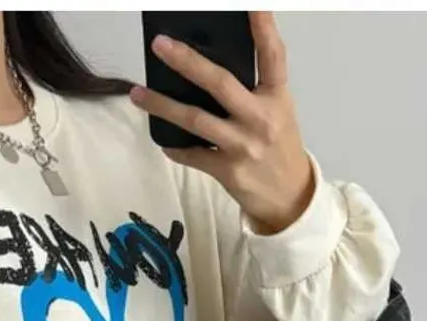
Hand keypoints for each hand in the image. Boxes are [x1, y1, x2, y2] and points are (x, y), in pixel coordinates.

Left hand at [130, 13, 314, 234]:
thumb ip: (251, 89)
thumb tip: (205, 68)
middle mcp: (261, 118)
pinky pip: (193, 155)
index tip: (252, 4)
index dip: (263, 28)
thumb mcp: (276, 111)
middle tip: (160, 45)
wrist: (288, 196)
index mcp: (277, 97)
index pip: (272, 56)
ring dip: (162, 106)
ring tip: (137, 93)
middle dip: (188, 62)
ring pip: (196, 120)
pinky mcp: (228, 171)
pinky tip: (161, 139)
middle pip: (221, 83)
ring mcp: (243, 146)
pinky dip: (175, 147)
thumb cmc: (277, 146)